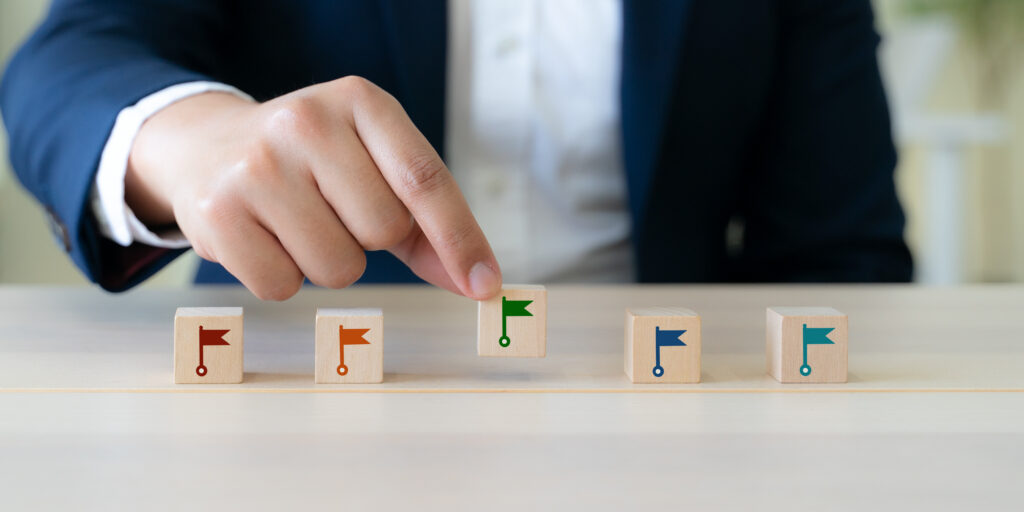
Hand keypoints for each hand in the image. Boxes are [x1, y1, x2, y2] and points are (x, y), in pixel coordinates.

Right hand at [126, 76, 501, 299]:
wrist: (206, 147)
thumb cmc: (312, 164)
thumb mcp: (371, 166)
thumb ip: (427, 225)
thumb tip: (477, 283)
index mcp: (361, 102)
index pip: (425, 179)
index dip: (460, 239)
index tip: (486, 286)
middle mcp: (307, 122)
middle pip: (384, 230)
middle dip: (369, 239)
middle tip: (332, 210)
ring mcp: (257, 166)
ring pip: (338, 267)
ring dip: (327, 263)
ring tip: (296, 223)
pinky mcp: (217, 213)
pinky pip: (283, 287)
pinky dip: (283, 278)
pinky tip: (263, 238)